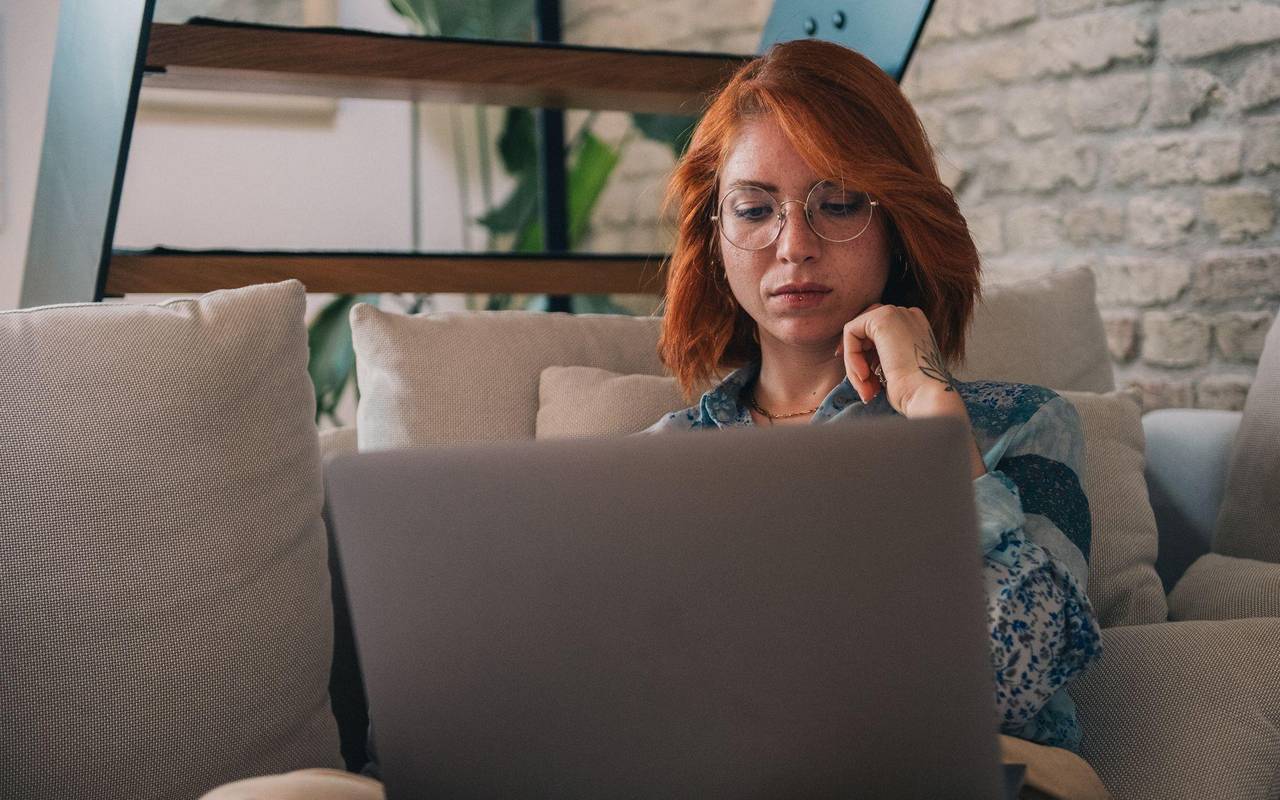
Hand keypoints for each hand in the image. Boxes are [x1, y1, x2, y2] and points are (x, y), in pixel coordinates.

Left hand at [835, 304, 962, 419]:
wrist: (926, 394)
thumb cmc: (914, 391)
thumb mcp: (897, 369)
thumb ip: (881, 357)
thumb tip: (858, 361)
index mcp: (915, 326)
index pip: (878, 333)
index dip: (865, 354)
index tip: (863, 378)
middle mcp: (908, 315)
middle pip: (866, 330)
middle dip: (858, 360)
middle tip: (865, 388)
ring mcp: (896, 313)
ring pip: (856, 334)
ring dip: (855, 365)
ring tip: (866, 389)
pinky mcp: (882, 318)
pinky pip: (851, 332)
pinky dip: (852, 357)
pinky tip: (864, 376)